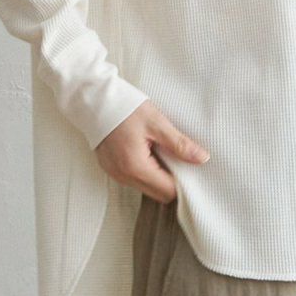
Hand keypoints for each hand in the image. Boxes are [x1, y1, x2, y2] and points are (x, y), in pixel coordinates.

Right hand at [95, 100, 210, 202]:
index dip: (183, 183)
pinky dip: (146, 171)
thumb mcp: (157, 123)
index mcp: (136, 167)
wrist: (94, 101)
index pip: (168, 192)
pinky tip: (148, 151)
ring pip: (147, 188)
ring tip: (161, 151)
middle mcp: (124, 176)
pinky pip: (135, 179)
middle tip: (178, 158)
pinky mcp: (112, 169)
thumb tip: (202, 158)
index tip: (191, 168)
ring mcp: (116, 174)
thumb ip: (179, 144)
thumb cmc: (124, 108)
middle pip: (158, 194)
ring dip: (158, 176)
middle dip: (171, 181)